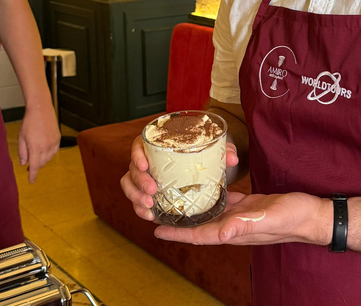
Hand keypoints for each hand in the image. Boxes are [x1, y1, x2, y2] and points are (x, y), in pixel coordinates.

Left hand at [18, 102, 59, 182]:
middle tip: (29, 164)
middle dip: (36, 165)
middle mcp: (47, 146)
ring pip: (49, 158)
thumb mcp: (21, 137)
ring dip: (43, 159)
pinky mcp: (58, 138)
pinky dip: (49, 153)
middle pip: (42, 163)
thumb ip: (22, 152)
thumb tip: (24, 163)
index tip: (31, 181)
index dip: (33, 175)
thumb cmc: (29, 122)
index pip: (35, 166)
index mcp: (36, 147)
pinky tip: (44, 149)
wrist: (41, 109)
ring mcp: (54, 142)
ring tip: (36, 154)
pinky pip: (54, 151)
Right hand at [121, 135, 240, 221]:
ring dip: (135, 197)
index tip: (145, 164)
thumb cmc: (204, 155)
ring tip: (149, 207)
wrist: (203, 169)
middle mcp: (147, 160)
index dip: (137, 154)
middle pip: (132, 168)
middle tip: (152, 190)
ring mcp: (144, 177)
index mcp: (158, 145)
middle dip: (138, 181)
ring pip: (129, 185)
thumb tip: (232, 158)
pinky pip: (136, 200)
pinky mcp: (147, 193)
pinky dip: (140, 209)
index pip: (139, 145)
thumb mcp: (215, 151)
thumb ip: (224, 151)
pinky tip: (150, 216)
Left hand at [152, 192, 330, 246]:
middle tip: (157, 212)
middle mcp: (233, 226)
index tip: (156, 229)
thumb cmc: (294, 217)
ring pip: (208, 215)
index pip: (199, 235)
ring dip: (191, 211)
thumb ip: (245, 225)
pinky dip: (209, 198)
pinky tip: (202, 190)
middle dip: (177, 222)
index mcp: (234, 231)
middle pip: (198, 227)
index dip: (177, 233)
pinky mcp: (247, 206)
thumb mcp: (268, 218)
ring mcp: (240, 217)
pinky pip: (223, 203)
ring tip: (173, 200)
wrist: (312, 214)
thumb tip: (222, 232)